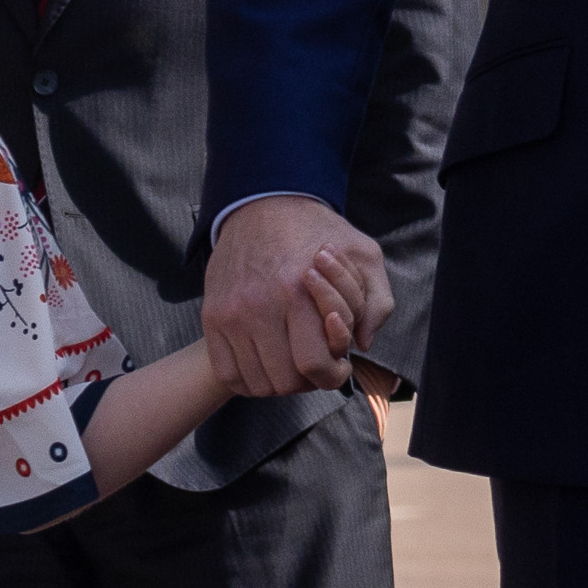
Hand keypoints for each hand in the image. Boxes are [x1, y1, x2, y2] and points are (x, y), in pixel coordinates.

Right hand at [205, 196, 388, 396]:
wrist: (263, 205)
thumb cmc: (318, 232)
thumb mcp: (364, 255)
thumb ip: (376, 302)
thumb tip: (364, 344)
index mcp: (299, 293)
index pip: (313, 365)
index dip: (333, 376)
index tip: (339, 365)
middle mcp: (259, 307)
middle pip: (284, 381)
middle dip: (308, 381)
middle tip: (317, 363)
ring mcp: (230, 314)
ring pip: (256, 383)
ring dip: (279, 382)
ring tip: (293, 361)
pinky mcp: (211, 316)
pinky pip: (227, 372)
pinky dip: (248, 379)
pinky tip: (267, 362)